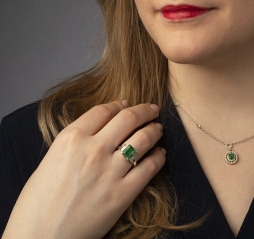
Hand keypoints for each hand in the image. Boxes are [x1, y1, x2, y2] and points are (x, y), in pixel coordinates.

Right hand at [3, 101, 165, 238]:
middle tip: (152, 109)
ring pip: (144, 138)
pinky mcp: (122, 194)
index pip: (104, 110)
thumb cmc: (37, 204)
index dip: (119, 104)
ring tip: (158, 128)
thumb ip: (76, 141)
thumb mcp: (51, 159)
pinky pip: (150, 167)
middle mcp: (93, 150)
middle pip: (128, 118)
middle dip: (145, 110)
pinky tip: (160, 154)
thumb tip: (99, 130)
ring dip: (155, 130)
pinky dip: (158, 157)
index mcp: (71, 139)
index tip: (126, 104)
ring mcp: (110, 172)